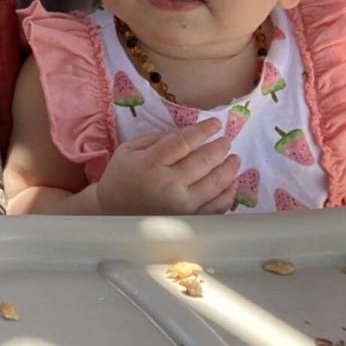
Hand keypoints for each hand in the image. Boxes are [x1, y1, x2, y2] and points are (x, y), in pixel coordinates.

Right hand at [94, 119, 238, 215]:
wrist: (111, 212)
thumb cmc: (121, 178)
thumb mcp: (129, 150)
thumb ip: (156, 139)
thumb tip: (187, 134)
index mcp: (152, 164)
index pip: (184, 142)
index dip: (203, 130)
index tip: (215, 123)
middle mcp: (169, 185)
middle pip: (204, 162)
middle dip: (219, 147)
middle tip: (226, 140)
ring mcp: (182, 207)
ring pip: (215, 184)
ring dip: (229, 169)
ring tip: (234, 158)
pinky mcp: (189, 221)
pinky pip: (217, 208)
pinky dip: (229, 194)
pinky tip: (232, 182)